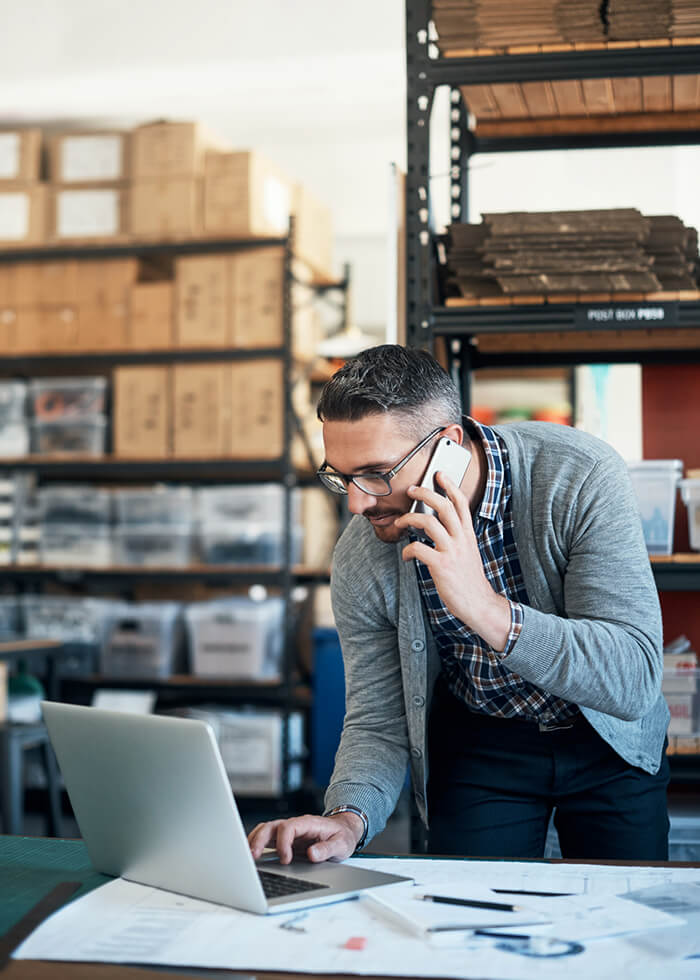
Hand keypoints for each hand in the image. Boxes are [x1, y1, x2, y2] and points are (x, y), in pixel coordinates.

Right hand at [247, 812, 363, 863]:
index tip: (285, 859)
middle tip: (253, 857)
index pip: (288, 827)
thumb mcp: (341, 844)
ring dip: (255, 841)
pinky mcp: (286, 839)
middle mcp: (296, 825)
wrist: (344, 831)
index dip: (283, 843)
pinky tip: (252, 856)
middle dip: (260, 840)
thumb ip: (327, 849)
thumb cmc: (342, 836)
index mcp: (308, 823)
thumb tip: (312, 854)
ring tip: (247, 857)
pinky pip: (268, 838)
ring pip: (266, 830)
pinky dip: (257, 844)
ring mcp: (289, 831)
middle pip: (272, 826)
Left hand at [393, 471, 511, 651]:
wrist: (479, 604)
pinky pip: (419, 548)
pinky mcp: (441, 566)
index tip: (440, 475)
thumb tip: (437, 527)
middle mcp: (461, 539)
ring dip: (410, 518)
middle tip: (411, 490)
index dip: (450, 486)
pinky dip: (408, 550)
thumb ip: (456, 538)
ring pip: (429, 523)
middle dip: (425, 493)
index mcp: (468, 535)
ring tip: (401, 522)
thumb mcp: (468, 553)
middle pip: (444, 506)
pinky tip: (407, 556)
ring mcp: (452, 552)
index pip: (461, 503)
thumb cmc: (469, 580)